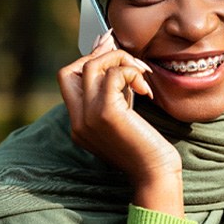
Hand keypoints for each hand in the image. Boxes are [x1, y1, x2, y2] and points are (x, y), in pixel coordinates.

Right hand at [57, 31, 183, 216]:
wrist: (155, 175)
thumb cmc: (147, 149)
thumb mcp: (125, 118)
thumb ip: (115, 96)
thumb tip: (117, 63)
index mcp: (79, 124)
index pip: (68, 80)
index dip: (88, 59)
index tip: (110, 48)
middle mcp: (78, 121)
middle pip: (71, 70)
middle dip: (100, 56)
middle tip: (129, 59)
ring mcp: (88, 118)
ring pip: (91, 66)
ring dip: (120, 60)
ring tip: (142, 74)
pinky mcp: (106, 114)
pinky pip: (113, 75)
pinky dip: (131, 72)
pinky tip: (145, 89)